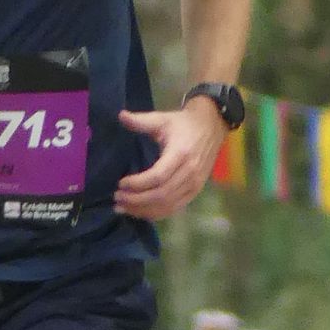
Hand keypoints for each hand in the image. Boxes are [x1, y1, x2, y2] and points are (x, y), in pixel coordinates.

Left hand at [114, 99, 224, 219]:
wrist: (212, 127)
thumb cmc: (183, 124)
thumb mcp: (162, 119)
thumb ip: (141, 120)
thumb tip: (120, 116)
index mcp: (180, 153)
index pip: (158, 176)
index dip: (138, 183)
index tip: (121, 183)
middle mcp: (190, 172)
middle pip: (161, 194)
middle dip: (136, 200)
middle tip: (117, 198)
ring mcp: (194, 184)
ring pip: (167, 205)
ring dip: (144, 210)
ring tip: (123, 208)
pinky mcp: (195, 191)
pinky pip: (175, 208)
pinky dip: (156, 213)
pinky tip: (140, 212)